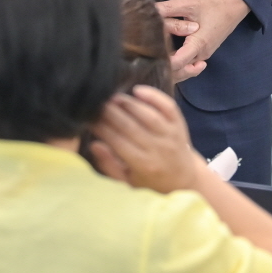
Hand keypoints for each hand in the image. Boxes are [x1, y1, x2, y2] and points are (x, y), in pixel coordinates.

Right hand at [87, 85, 204, 193]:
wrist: (184, 179)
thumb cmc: (150, 181)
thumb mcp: (128, 181)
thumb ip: (110, 165)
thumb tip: (95, 145)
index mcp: (143, 165)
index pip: (117, 141)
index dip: (100, 128)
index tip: (87, 118)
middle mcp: (157, 148)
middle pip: (130, 126)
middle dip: (110, 112)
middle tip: (96, 102)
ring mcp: (170, 135)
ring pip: (148, 115)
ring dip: (128, 104)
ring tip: (112, 97)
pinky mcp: (179, 124)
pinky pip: (168, 106)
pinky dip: (154, 96)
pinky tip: (138, 90)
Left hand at [156, 0, 249, 81]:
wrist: (236, 2)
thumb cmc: (215, 2)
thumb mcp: (189, 2)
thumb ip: (167, 8)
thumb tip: (147, 10)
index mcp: (198, 45)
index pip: (177, 64)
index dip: (161, 62)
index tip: (147, 55)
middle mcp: (201, 54)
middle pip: (179, 70)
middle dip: (163, 65)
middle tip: (146, 56)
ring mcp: (204, 54)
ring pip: (183, 68)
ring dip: (170, 63)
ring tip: (154, 53)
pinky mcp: (204, 50)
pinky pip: (188, 62)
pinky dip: (177, 61)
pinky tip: (166, 52)